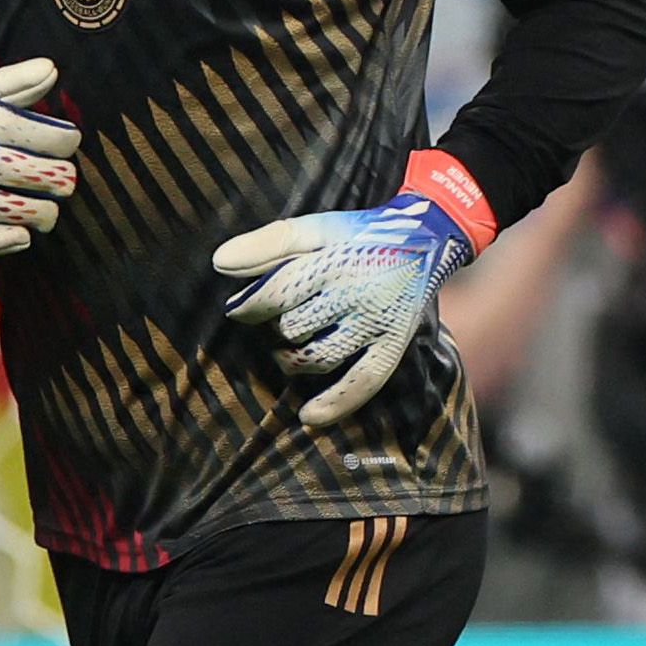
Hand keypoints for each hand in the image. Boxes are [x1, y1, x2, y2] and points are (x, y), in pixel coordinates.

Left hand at [214, 150, 494, 427]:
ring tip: (284, 352)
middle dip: (277, 327)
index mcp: (335, 260)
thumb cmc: (360, 232)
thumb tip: (218, 262)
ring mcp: (377, 322)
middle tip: (278, 319)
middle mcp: (358, 293)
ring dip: (292, 360)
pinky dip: (336, 403)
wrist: (427, 236)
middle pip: (295, 327)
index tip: (240, 310)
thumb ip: (269, 243)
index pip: (278, 294)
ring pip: (319, 356)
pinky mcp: (394, 342)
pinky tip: (308, 417)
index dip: (249, 307)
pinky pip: (364, 381)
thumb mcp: (317, 227)